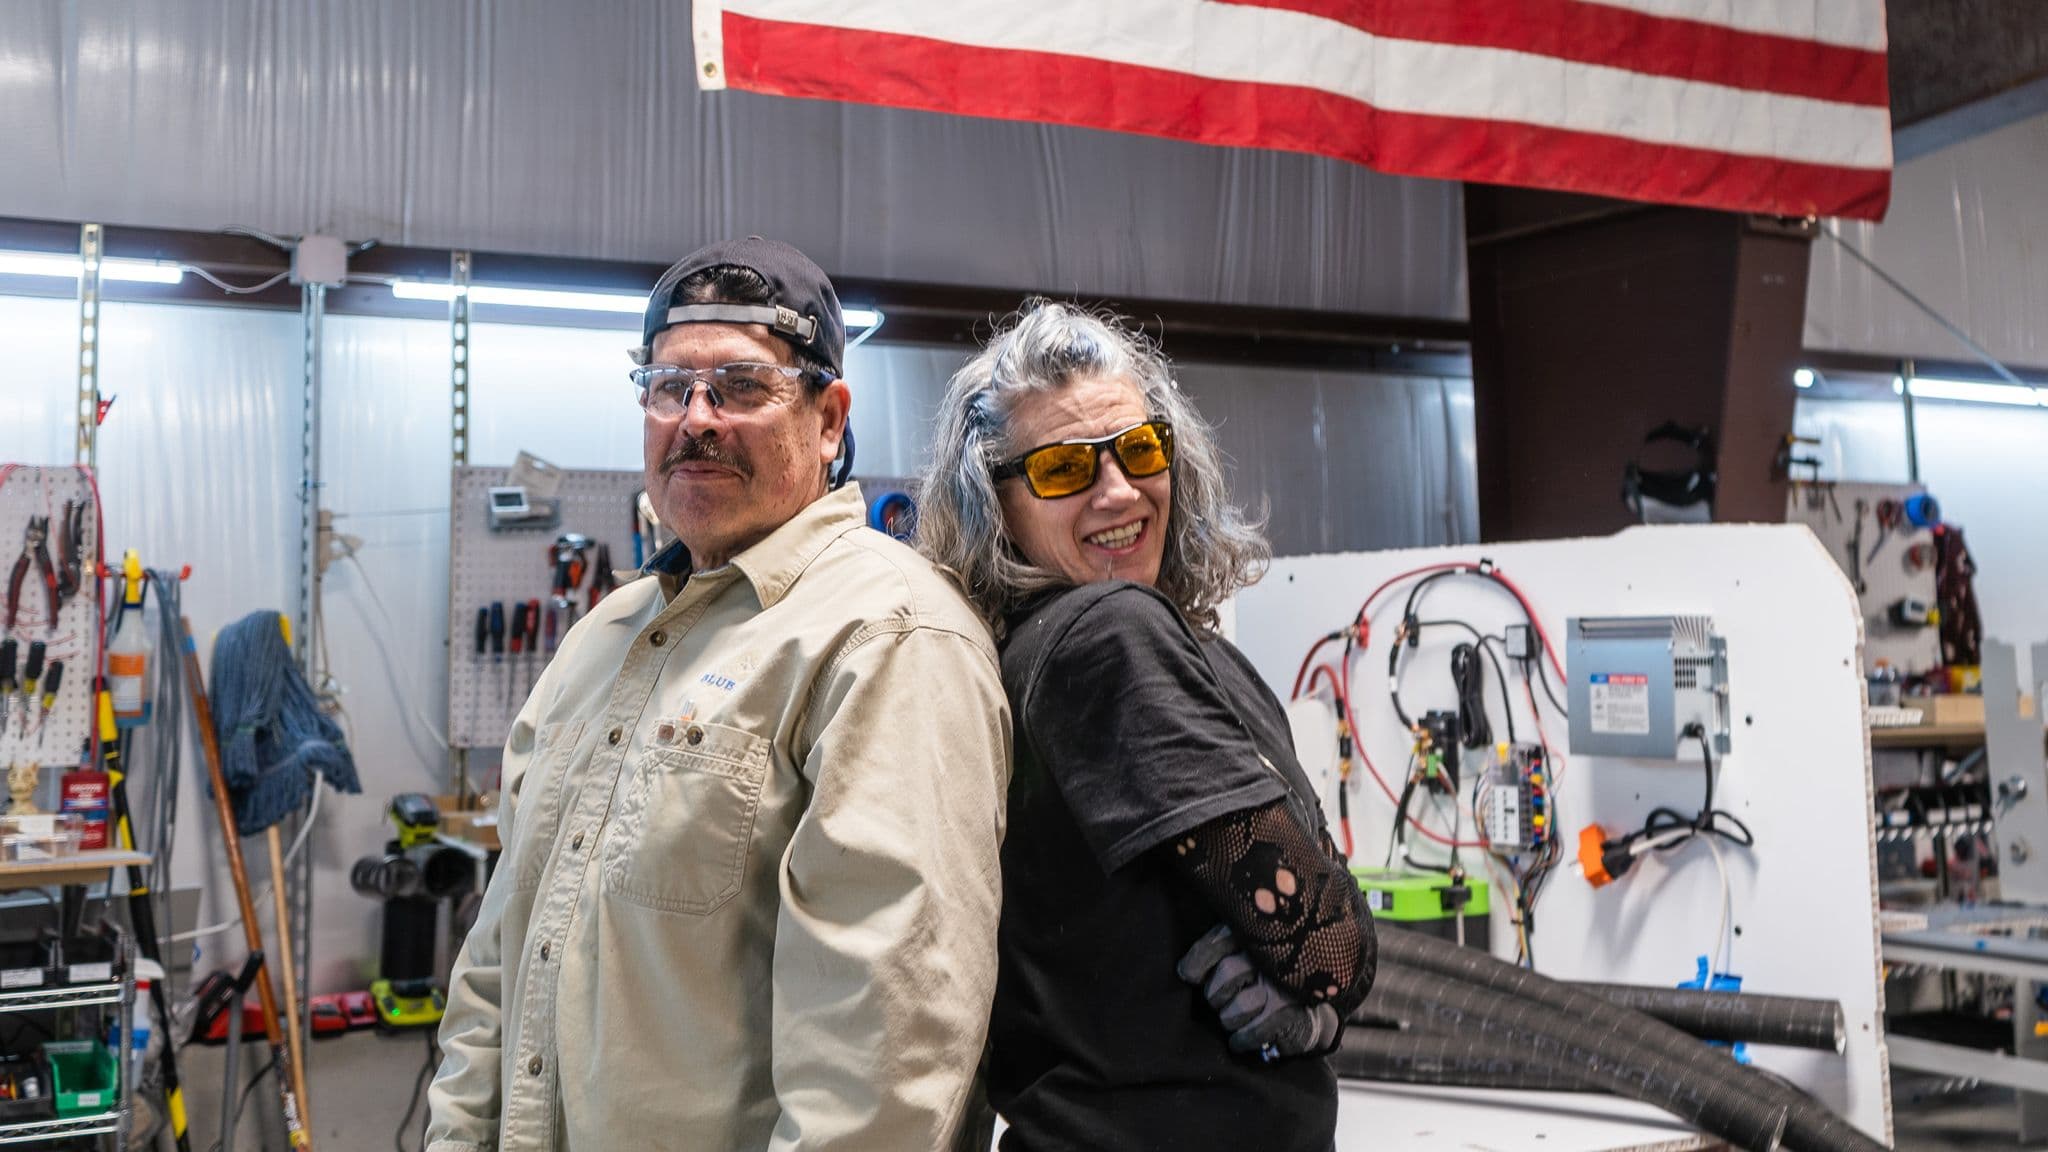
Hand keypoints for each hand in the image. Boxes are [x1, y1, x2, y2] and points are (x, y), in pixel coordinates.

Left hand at [1176, 925, 1339, 1061]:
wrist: (1316, 992)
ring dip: (1230, 1019)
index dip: (1197, 963)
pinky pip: (1254, 1032)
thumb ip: (1213, 950)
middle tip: (1220, 999)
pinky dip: (1242, 1040)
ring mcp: (1283, 984)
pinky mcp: (1292, 1011)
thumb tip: (1183, 972)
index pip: (1216, 943)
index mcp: (1255, 932)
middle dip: (1216, 994)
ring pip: (1238, 1008)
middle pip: (1226, 974)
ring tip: (1234, 1017)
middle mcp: (1272, 955)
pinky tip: (1239, 1040)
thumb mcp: (1241, 948)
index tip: (1191, 975)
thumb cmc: (1265, 969)